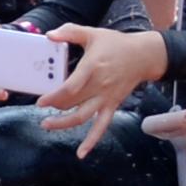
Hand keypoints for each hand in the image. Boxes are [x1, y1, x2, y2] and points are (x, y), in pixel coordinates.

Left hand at [34, 23, 168, 157]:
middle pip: (72, 103)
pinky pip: (101, 126)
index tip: (40, 100)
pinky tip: (81, 153)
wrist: (144, 56)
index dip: (53, 97)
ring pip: (82, 117)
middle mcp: (99, 86)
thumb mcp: (93, 33)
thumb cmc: (117, 44)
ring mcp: (106, 98)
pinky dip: (91, 141)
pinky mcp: (112, 105)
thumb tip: (50, 35)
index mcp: (93, 67)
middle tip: (41, 107)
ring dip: (63, 124)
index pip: (70, 88)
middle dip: (53, 107)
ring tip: (47, 125)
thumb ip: (70, 32)